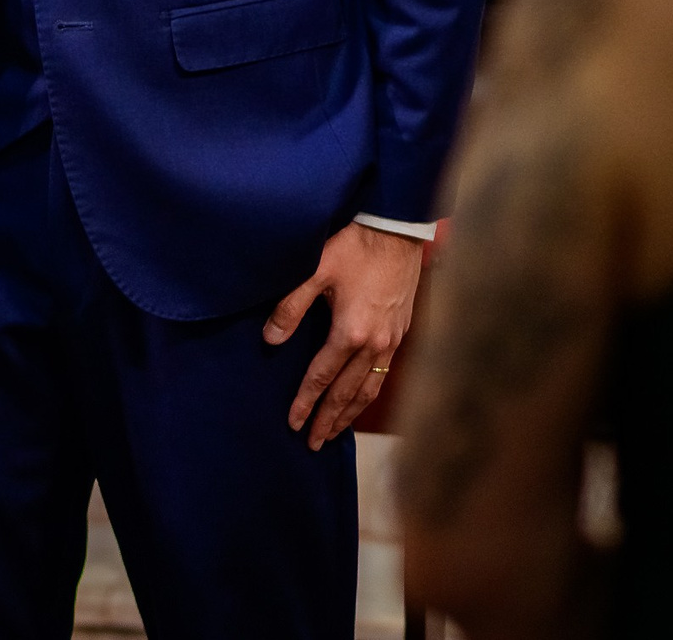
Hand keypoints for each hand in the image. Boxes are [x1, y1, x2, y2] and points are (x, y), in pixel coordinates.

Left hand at [266, 220, 423, 449]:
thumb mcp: (314, 270)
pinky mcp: (402, 333)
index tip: (293, 424)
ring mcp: (392, 341)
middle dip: (329, 419)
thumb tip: (270, 340)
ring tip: (335, 432)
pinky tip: (362, 399)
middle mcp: (375, 344)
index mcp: (351, 333)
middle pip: (348, 393)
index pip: (322, 377)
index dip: (306, 402)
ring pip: (370, 389)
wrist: (398, 230)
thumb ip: (290, 306)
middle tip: (313, 443)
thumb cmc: (355, 246)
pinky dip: (370, 394)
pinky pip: (385, 375)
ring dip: (351, 413)